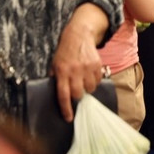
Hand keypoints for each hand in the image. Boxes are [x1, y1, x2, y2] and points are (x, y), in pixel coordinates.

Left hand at [51, 3, 107, 121]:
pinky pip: (98, 80)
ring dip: (87, 88)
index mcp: (61, 72)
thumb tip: (57, 94)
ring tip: (83, 81)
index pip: (63, 95)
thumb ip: (56, 78)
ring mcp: (87, 67)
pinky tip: (90, 75)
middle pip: (78, 94)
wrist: (78, 35)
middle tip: (76, 92)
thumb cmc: (65, 52)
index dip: (66, 109)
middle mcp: (74, 70)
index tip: (69, 118)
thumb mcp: (55, 64)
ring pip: (90, 88)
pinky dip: (94, 81)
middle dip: (77, 96)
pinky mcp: (97, 64)